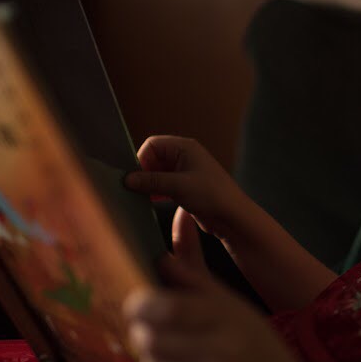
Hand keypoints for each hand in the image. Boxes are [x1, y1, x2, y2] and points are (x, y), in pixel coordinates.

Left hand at [125, 252, 310, 361]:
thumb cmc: (255, 346)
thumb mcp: (232, 305)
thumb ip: (195, 272)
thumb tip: (178, 218)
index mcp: (229, 316)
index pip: (167, 308)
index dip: (141, 305)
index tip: (138, 305)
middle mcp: (224, 350)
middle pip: (150, 340)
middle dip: (145, 336)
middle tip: (156, 334)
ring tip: (175, 361)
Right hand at [126, 136, 251, 239]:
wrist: (232, 217)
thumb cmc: (212, 195)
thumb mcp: (177, 186)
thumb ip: (150, 181)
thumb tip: (127, 179)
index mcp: (185, 147)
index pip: (152, 144)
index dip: (141, 158)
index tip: (134, 176)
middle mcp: (185, 156)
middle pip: (153, 158)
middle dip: (143, 172)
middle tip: (134, 188)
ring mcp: (186, 172)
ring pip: (158, 173)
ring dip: (149, 183)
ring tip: (141, 196)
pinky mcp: (186, 187)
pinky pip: (164, 185)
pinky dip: (156, 191)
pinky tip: (151, 201)